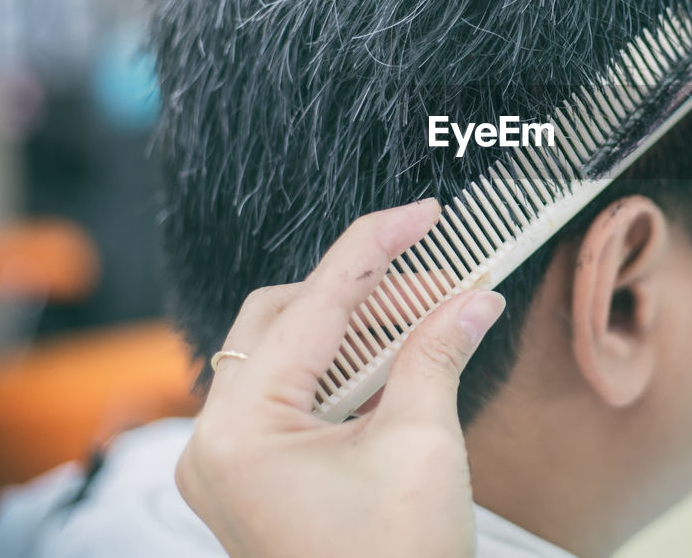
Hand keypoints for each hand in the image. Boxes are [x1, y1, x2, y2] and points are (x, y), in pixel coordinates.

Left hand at [175, 200, 505, 557]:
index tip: (420, 216)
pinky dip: (347, 370)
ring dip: (362, 329)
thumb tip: (474, 296)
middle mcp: (218, 440)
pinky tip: (401, 353)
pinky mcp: (257, 475)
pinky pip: (297, 396)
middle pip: (286, 319)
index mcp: (240, 430)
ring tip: (434, 312)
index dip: (373, 250)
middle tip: (440, 277)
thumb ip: (437, 353)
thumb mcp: (421, 446)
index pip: (312, 306)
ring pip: (292, 355)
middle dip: (367, 292)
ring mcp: (233, 461)